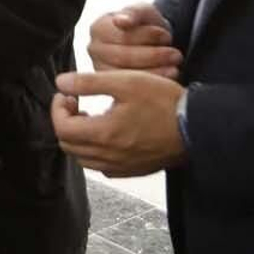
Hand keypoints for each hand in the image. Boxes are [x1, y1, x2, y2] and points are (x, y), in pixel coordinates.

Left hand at [51, 71, 186, 176]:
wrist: (196, 127)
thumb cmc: (163, 102)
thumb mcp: (125, 82)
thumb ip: (88, 82)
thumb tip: (60, 83)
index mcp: (103, 134)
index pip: (61, 128)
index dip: (58, 109)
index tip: (67, 94)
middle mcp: (108, 156)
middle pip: (68, 145)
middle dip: (65, 122)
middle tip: (76, 103)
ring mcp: (121, 167)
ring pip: (83, 159)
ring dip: (78, 138)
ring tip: (90, 117)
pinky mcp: (133, 171)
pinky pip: (102, 167)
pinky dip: (94, 152)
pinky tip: (107, 135)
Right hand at [87, 3, 182, 78]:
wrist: (152, 40)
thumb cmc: (145, 24)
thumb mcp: (143, 11)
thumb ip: (134, 13)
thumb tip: (120, 21)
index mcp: (98, 28)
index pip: (122, 36)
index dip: (147, 37)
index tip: (167, 36)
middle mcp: (94, 49)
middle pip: (124, 57)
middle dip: (153, 56)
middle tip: (176, 55)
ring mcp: (100, 69)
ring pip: (127, 75)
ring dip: (155, 71)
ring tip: (175, 67)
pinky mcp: (112, 86)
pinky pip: (131, 89)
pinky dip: (152, 83)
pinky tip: (168, 78)